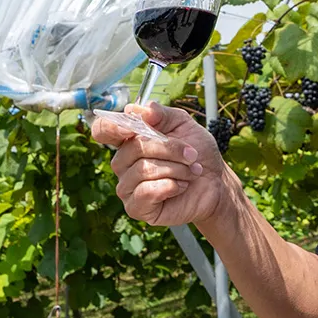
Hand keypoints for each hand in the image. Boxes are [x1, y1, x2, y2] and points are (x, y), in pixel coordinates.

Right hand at [90, 103, 233, 229]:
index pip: (103, 130)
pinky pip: (146, 192)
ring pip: (143, 169)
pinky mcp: (136, 207)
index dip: (112, 126)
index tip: (132, 128)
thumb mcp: (183, 124)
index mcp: (129, 140)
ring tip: (191, 172)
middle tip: (192, 154)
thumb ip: (161, 114)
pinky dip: (170, 186)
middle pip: (134, 148)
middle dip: (169, 148)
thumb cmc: (197, 153)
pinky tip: (181, 186)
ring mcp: (127, 187)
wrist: (215, 182)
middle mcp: (123, 163)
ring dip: (176, 168)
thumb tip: (138, 109)